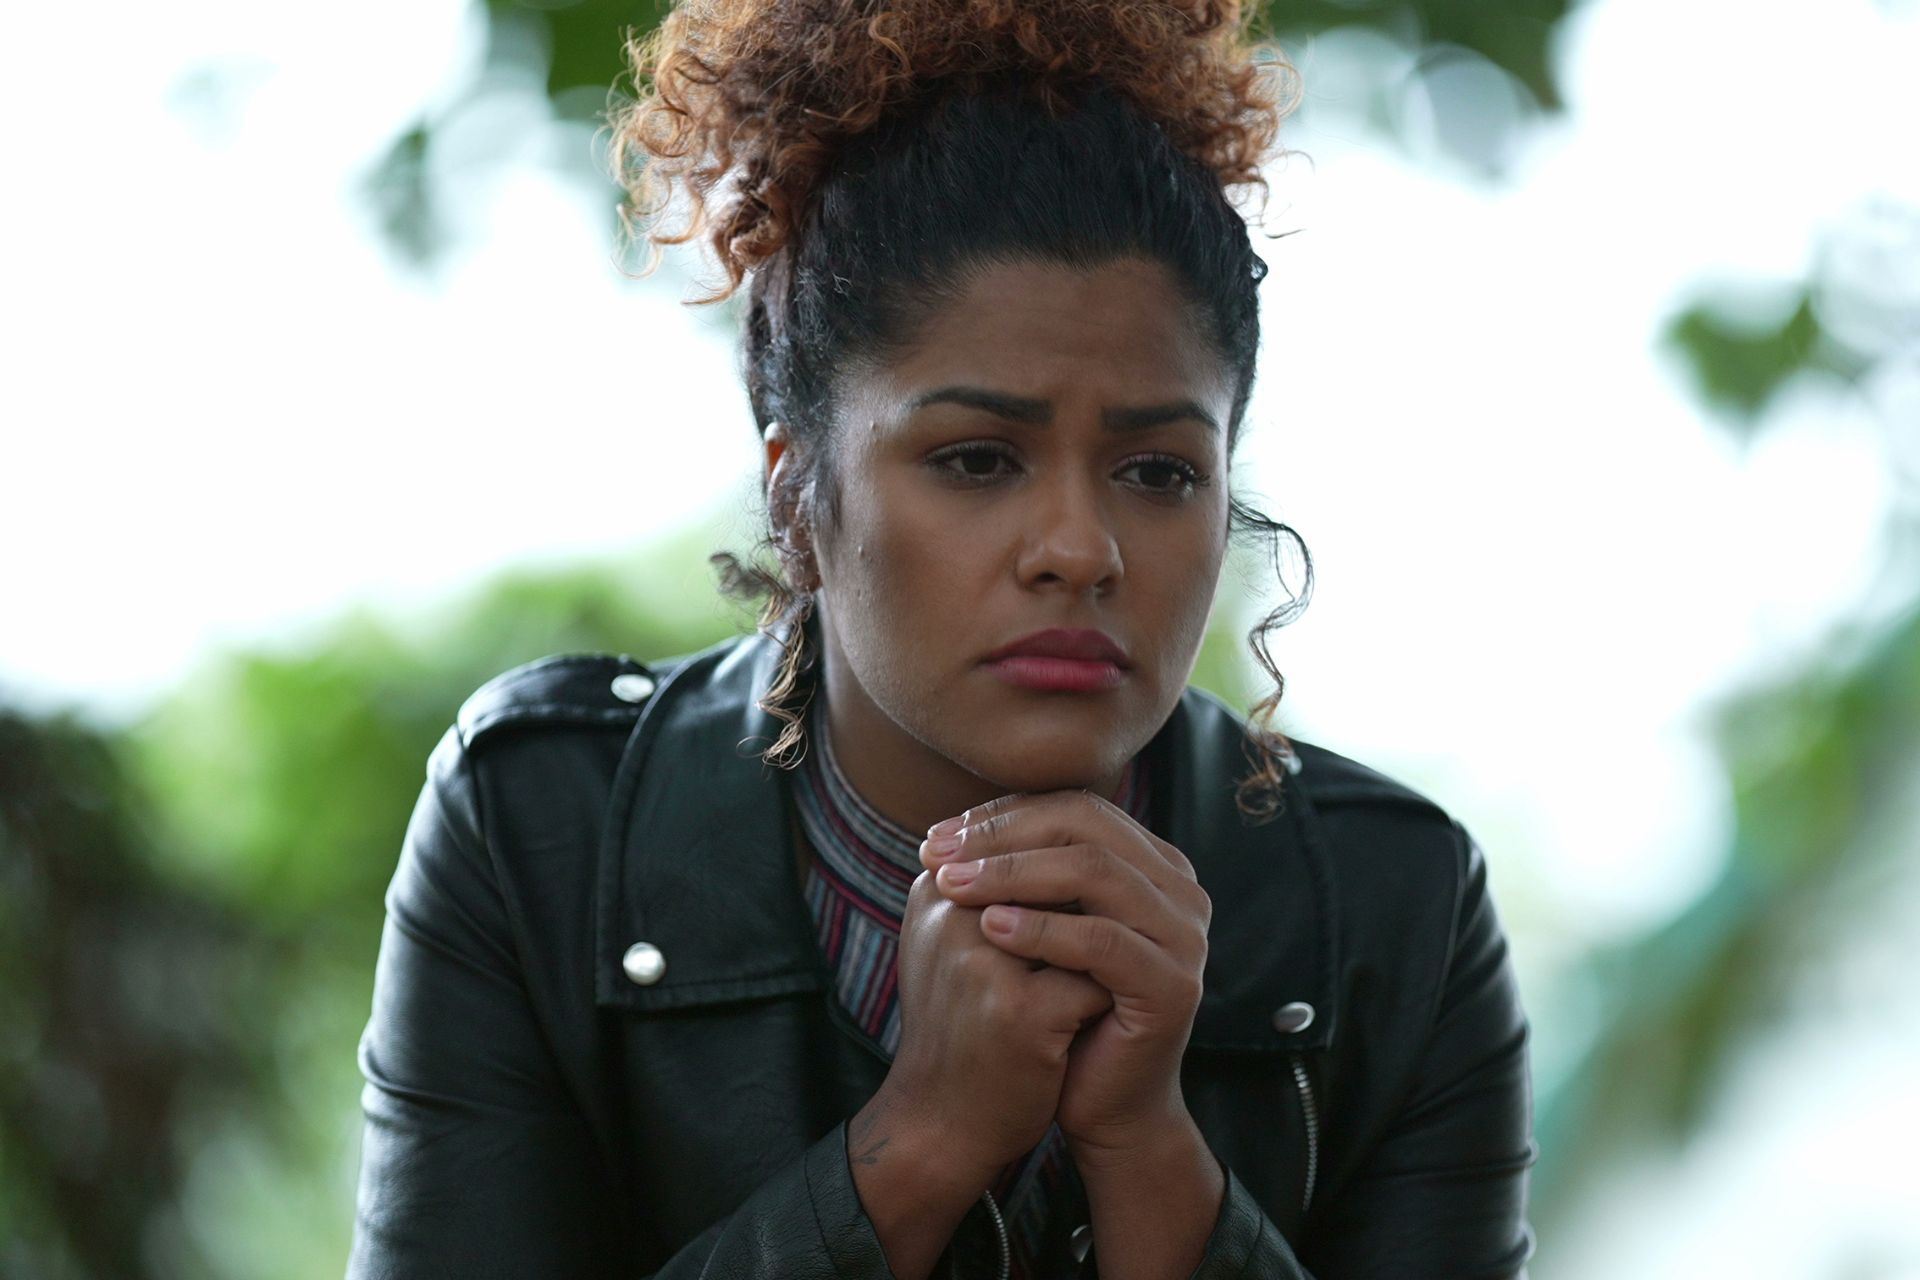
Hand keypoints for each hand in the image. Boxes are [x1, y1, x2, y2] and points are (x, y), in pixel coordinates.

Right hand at [872, 866, 1115, 1181]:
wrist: (940, 1123)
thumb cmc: (960, 1029)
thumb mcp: (959, 948)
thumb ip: (995, 892)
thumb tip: (1067, 840)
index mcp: (934, 892)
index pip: (1018, 834)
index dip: (1072, 847)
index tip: (1110, 863)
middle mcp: (949, 913)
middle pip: (1055, 863)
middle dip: (1098, 879)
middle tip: (1136, 898)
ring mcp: (980, 961)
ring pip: (1081, 916)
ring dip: (1109, 929)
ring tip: (1130, 948)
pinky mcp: (1017, 1012)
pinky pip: (1092, 977)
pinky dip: (1108, 988)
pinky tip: (1115, 1005)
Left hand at [918, 790, 1211, 1163]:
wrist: (1103, 1103)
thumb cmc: (1062, 1013)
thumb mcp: (1041, 930)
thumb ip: (1023, 875)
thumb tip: (945, 828)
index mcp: (1154, 866)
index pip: (1076, 809)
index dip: (1003, 816)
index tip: (936, 837)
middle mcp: (1181, 891)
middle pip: (1087, 828)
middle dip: (1003, 836)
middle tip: (938, 854)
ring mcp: (1185, 936)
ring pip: (1095, 873)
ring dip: (1014, 873)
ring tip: (953, 885)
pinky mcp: (1174, 985)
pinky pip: (1101, 941)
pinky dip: (1042, 930)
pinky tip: (991, 929)